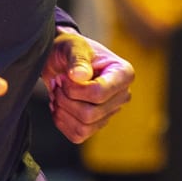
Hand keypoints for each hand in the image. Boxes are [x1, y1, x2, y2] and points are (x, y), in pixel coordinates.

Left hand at [43, 30, 133, 144]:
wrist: (60, 61)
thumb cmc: (70, 49)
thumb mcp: (72, 45)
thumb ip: (77, 57)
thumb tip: (80, 75)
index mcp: (123, 74)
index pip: (99, 93)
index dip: (75, 89)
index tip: (66, 75)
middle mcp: (121, 96)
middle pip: (90, 114)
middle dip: (65, 99)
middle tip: (58, 83)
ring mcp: (109, 113)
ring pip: (83, 127)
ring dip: (62, 110)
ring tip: (58, 93)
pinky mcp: (95, 125)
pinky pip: (77, 135)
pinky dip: (61, 121)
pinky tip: (59, 105)